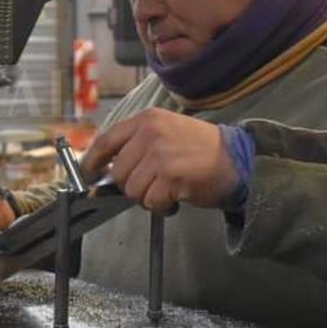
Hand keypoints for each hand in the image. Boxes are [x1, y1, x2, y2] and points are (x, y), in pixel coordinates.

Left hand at [80, 108, 238, 213]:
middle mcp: (149, 133)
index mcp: (146, 120)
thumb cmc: (202, 150)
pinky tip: (175, 199)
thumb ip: (138, 144)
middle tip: (154, 185)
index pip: (106, 141)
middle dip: (133, 186)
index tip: (88, 174)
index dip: (92, 161)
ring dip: (148, 197)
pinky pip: (151, 202)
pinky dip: (161, 207)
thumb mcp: (166, 132)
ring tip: (168, 190)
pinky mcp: (170, 176)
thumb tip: (107, 168)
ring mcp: (159, 155)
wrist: (238, 159)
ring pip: (133, 190)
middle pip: (119, 173)